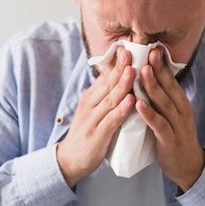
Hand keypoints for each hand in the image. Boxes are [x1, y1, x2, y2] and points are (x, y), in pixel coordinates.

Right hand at [57, 47, 135, 186]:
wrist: (70, 160)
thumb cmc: (88, 134)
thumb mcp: (94, 110)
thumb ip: (106, 96)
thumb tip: (121, 77)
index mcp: (91, 97)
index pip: (105, 75)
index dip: (117, 61)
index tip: (128, 46)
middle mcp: (90, 105)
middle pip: (107, 83)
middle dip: (120, 67)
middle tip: (132, 50)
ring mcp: (92, 120)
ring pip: (110, 99)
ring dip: (122, 84)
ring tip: (134, 70)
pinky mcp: (97, 135)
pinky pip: (111, 120)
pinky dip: (121, 110)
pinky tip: (131, 101)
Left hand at [136, 48, 204, 191]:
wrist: (188, 166)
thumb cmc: (173, 137)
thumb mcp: (170, 115)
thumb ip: (161, 99)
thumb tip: (148, 79)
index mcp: (180, 103)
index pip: (170, 80)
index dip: (161, 64)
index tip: (152, 47)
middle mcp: (181, 111)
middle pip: (168, 87)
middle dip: (157, 69)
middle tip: (147, 51)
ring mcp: (177, 125)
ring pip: (164, 103)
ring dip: (152, 86)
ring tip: (141, 72)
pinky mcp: (170, 140)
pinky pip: (159, 125)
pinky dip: (149, 114)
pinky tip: (139, 104)